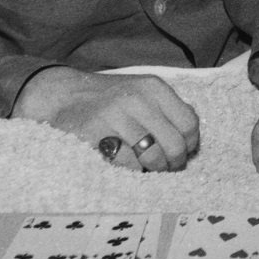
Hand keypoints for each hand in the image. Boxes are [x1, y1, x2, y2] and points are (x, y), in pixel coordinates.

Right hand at [12, 66, 199, 171]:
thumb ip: (168, 109)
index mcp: (154, 87)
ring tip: (147, 169)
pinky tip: (126, 165)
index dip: (189, 145)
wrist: (65, 95)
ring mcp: (115, 115)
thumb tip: (193, 140)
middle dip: (173, 163)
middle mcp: (137, 98)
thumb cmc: (111, 100)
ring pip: (152, 157)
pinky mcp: (94, 134)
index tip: (182, 153)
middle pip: (174, 144)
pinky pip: (126, 164)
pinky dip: (130, 171)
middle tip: (166, 168)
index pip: (189, 123)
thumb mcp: (143, 92)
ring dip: (153, 170)